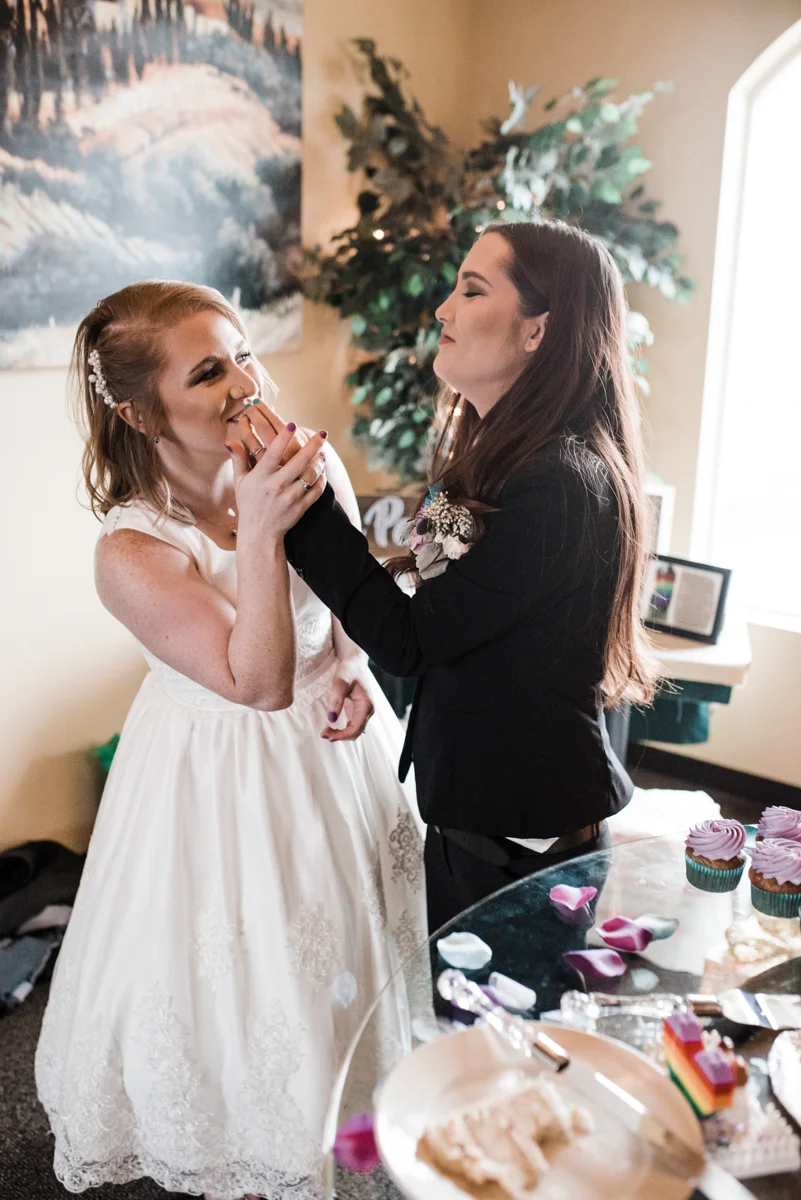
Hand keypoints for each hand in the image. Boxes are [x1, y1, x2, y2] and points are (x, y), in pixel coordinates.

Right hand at [227, 421, 326, 541]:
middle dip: (313, 445)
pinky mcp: (301, 507)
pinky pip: (316, 490)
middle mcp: (276, 486)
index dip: (284, 437)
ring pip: (311, 474)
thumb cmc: (249, 505)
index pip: (273, 452)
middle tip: (322, 433)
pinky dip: (321, 479)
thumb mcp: (240, 483)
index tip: (293, 424)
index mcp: (261, 477)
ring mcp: (290, 497)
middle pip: (299, 461)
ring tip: (321, 453)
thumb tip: (230, 441)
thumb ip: (238, 460)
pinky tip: (321, 471)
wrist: (259, 535)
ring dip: (319, 462)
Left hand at [321, 660, 374, 741]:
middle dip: (340, 736)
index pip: (356, 728)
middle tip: (323, 733)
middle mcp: (367, 711)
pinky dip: (341, 730)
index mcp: (366, 706)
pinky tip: (331, 727)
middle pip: (355, 733)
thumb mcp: (340, 682)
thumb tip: (331, 719)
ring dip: (340, 734)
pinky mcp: (356, 710)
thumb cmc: (349, 670)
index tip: (326, 734)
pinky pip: (351, 725)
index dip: (341, 735)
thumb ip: (336, 700)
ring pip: (354, 731)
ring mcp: (362, 712)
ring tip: (325, 731)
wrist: (354, 662)